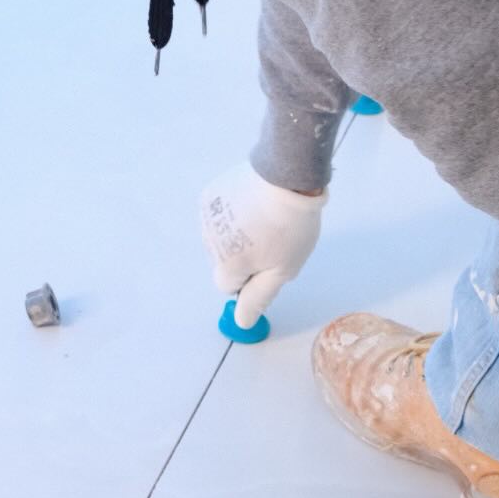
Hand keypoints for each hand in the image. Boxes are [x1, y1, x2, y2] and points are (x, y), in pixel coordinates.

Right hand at [199, 162, 325, 327]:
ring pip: (220, 237)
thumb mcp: (283, 270)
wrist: (287, 175)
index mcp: (227, 265)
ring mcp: (207, 216)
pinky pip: (218, 213)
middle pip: (223, 261)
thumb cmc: (290, 228)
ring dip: (236, 232)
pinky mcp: (210, 194)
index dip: (250, 277)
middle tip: (271, 238)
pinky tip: (252, 201)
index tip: (269, 261)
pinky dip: (232, 211)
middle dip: (243, 254)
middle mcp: (209, 243)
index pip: (228, 285)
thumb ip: (258, 297)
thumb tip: (242, 321)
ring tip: (264, 216)